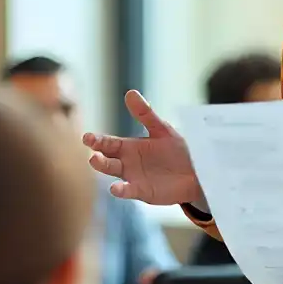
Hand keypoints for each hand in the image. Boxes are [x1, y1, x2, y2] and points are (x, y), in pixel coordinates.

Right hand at [81, 91, 204, 207]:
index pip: (108, 143)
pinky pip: (128, 190)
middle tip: (91, 150)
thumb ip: (145, 114)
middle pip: (106, 158)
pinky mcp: (142, 191)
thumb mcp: (161, 129)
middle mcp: (127, 163)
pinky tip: (116, 188)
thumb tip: (130, 92)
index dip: (96, 140)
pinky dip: (120, 189)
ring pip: (113, 172)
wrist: (196, 172)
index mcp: (129, 147)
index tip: (86, 137)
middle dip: (97, 154)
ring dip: (103, 167)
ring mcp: (133, 177)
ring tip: (95, 160)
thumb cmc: (176, 150)